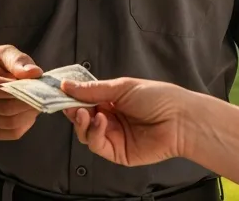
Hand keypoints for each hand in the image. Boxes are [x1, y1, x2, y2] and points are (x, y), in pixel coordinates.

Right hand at [0, 45, 43, 139]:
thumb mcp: (0, 52)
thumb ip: (17, 60)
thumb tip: (35, 73)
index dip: (15, 89)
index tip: (35, 83)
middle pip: (3, 108)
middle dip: (28, 102)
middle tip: (43, 94)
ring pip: (10, 123)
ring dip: (29, 114)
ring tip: (37, 102)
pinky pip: (10, 133)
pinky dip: (25, 124)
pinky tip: (28, 113)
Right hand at [59, 78, 195, 166]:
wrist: (181, 120)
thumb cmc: (158, 98)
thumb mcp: (122, 87)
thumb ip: (93, 90)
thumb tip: (66, 85)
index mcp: (112, 101)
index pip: (84, 100)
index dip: (71, 97)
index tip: (58, 92)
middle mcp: (111, 119)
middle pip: (82, 118)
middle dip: (73, 111)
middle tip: (67, 104)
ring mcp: (114, 136)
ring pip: (85, 133)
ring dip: (82, 123)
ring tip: (86, 113)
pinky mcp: (118, 153)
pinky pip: (97, 145)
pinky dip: (94, 133)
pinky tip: (101, 121)